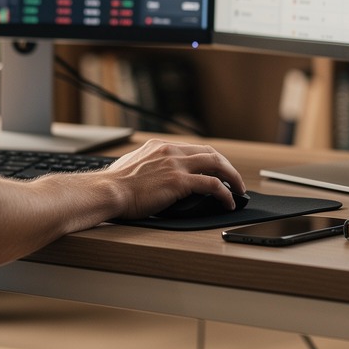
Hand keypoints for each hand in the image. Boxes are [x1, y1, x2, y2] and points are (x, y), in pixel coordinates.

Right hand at [104, 139, 245, 219]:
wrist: (109, 190)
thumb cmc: (115, 184)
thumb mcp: (132, 164)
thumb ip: (148, 165)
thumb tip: (152, 174)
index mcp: (160, 146)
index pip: (194, 149)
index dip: (210, 159)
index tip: (217, 169)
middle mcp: (171, 151)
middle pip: (210, 152)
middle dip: (226, 166)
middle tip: (234, 180)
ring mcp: (176, 165)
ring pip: (217, 164)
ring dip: (232, 177)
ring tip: (239, 190)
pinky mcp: (179, 182)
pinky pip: (212, 185)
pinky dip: (225, 193)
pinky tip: (228, 202)